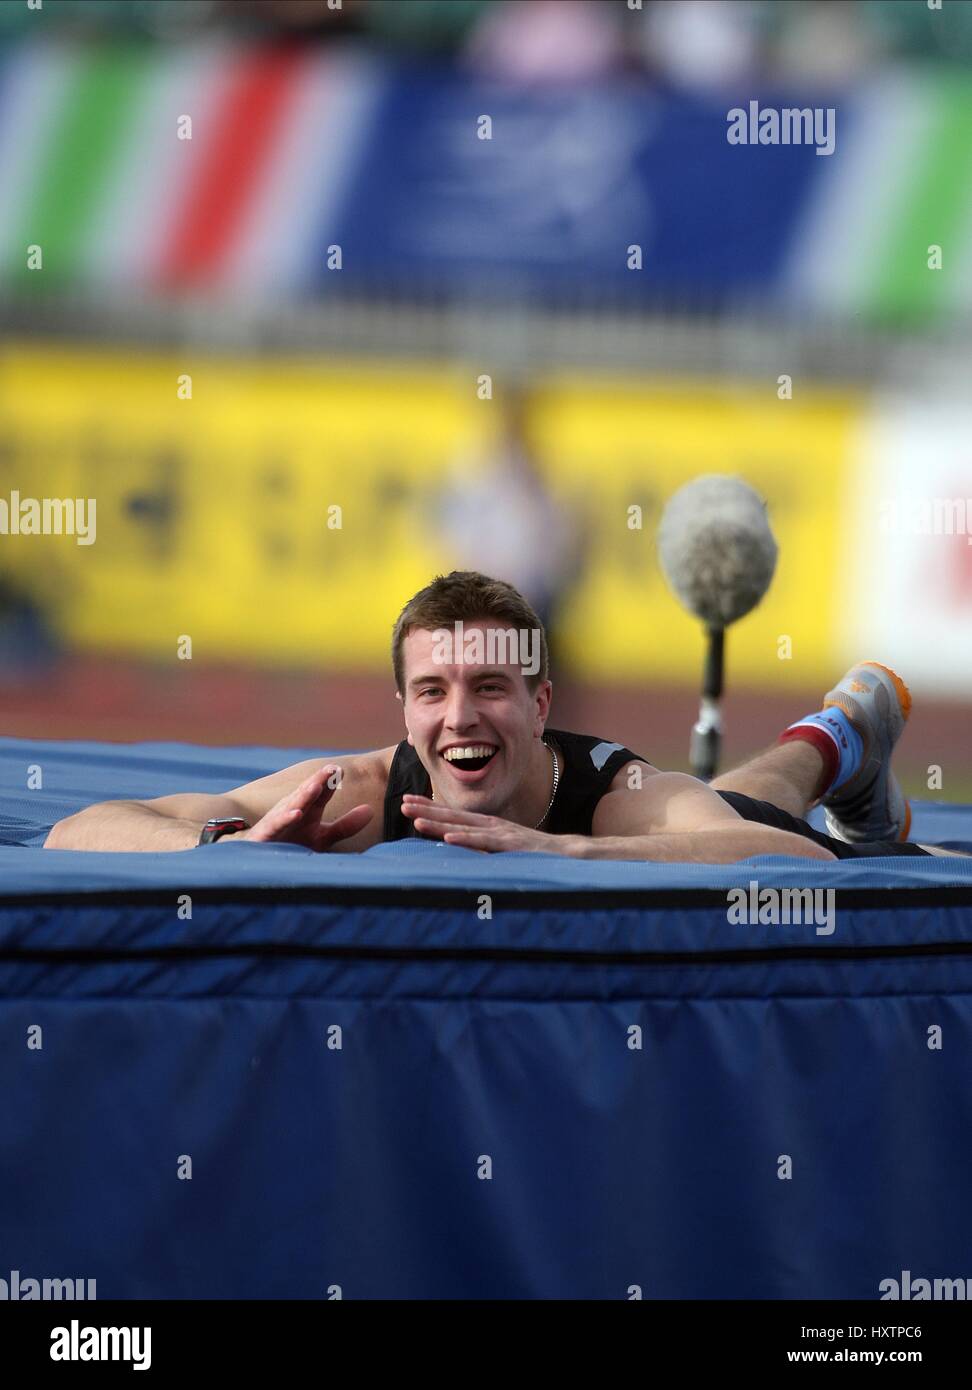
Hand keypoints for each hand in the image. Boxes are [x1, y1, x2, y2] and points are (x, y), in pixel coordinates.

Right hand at [242, 764, 372, 851]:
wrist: (260, 861)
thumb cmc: (292, 844)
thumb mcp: (322, 837)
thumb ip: (346, 825)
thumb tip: (371, 810)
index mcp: (306, 808)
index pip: (320, 792)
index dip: (329, 781)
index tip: (341, 771)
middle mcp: (292, 810)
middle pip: (307, 793)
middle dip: (318, 780)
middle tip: (331, 769)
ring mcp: (278, 821)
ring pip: (292, 806)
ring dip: (303, 795)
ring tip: (316, 786)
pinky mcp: (267, 835)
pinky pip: (276, 826)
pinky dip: (285, 820)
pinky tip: (297, 814)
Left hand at [401, 795, 569, 853]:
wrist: (567, 853)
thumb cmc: (535, 852)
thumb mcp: (503, 847)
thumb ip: (484, 846)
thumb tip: (460, 848)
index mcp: (487, 825)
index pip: (453, 815)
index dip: (430, 807)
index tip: (408, 801)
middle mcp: (490, 825)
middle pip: (453, 816)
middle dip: (426, 809)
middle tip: (401, 802)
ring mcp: (500, 833)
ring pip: (463, 827)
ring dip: (438, 823)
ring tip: (416, 819)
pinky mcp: (510, 845)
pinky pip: (484, 843)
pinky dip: (465, 840)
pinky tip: (448, 839)